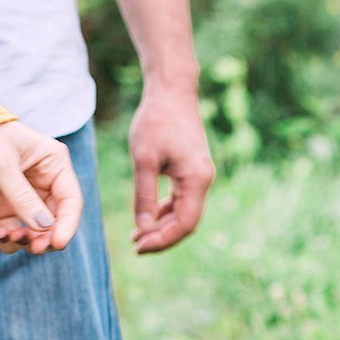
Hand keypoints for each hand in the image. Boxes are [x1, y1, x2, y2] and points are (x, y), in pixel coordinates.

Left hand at [0, 122, 82, 254]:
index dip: (68, 224)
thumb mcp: (3, 166)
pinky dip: (9, 241)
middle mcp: (44, 183)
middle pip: (56, 220)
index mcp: (54, 165)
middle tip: (34, 248)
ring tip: (11, 238)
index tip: (57, 244)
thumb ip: (23, 198)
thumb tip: (44, 228)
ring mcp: (24, 198)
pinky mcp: (3, 208)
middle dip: (47, 237)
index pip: (70, 201)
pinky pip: (14, 232)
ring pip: (36, 231)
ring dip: (28, 241)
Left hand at [130, 80, 215, 252]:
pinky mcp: (192, 171)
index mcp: (197, 180)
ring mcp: (200, 176)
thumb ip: (145, 196)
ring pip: (185, 213)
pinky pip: (182, 200)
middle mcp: (204, 181)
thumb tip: (143, 228)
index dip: (162, 240)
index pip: (185, 224)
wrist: (172, 92)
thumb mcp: (144, 160)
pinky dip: (166, 211)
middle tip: (136, 246)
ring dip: (163, 226)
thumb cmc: (156, 121)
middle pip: (187, 223)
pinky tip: (148, 216)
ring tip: (137, 234)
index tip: (138, 247)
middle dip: (163, 237)